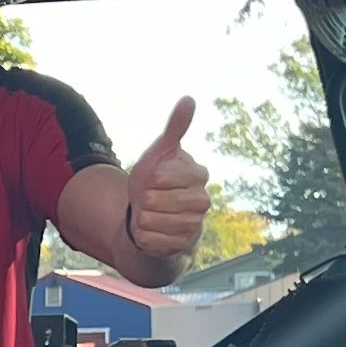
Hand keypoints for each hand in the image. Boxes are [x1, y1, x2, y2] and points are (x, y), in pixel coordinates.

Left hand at [123, 98, 209, 259]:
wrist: (154, 217)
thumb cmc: (157, 181)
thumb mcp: (161, 152)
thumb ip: (175, 128)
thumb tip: (189, 99)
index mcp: (198, 175)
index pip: (162, 176)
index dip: (150, 177)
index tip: (155, 178)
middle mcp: (203, 201)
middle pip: (155, 201)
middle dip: (144, 199)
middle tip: (150, 199)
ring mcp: (195, 226)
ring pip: (152, 222)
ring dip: (142, 219)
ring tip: (150, 214)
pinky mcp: (183, 248)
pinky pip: (151, 242)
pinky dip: (143, 237)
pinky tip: (149, 232)